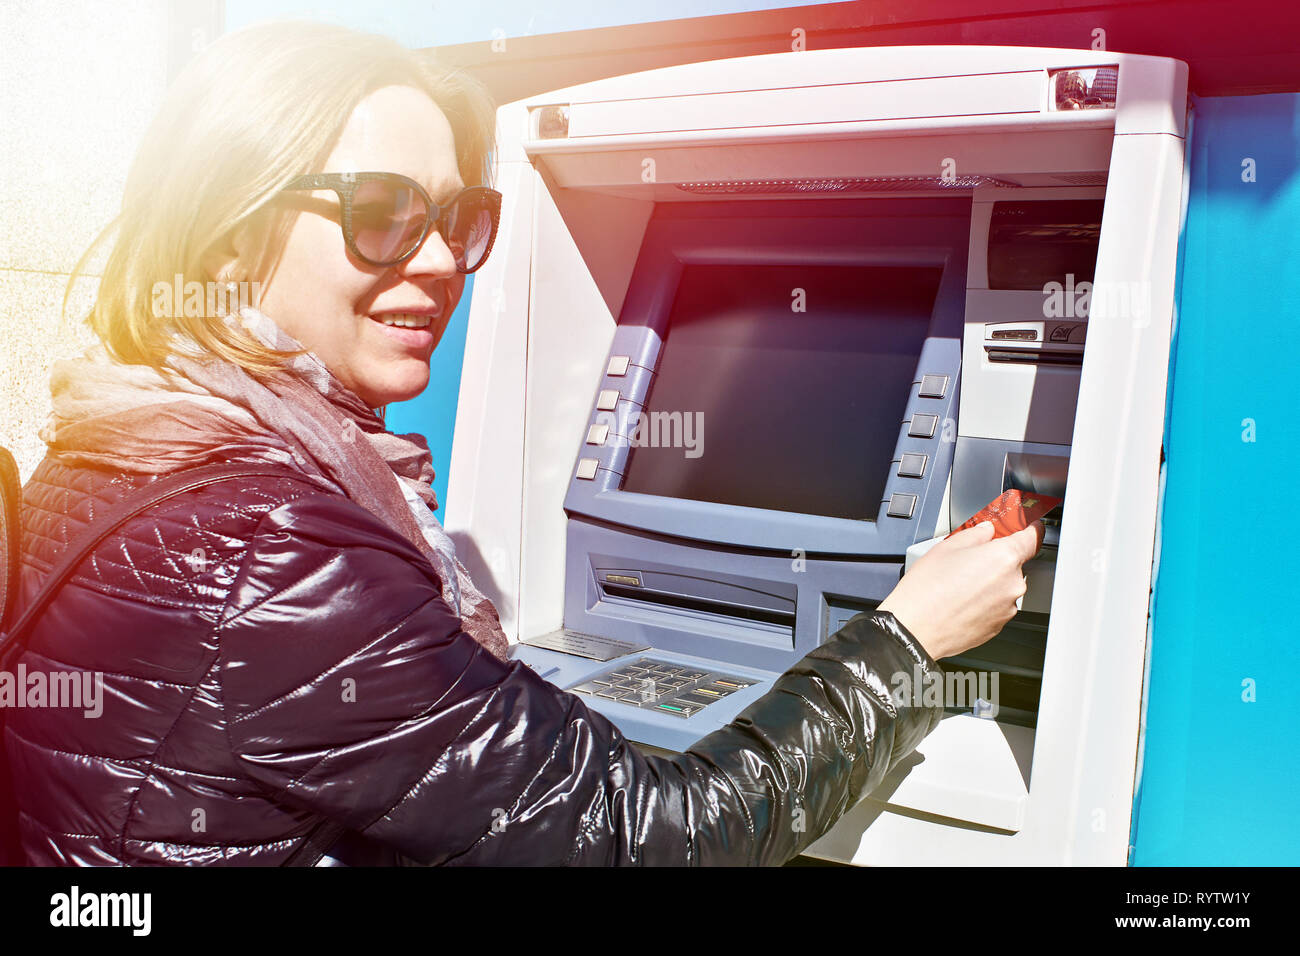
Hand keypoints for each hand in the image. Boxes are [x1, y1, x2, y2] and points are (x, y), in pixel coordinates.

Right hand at [878, 519, 1044, 661]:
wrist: (916, 627)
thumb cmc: (928, 589)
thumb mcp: (947, 547)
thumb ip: (975, 534)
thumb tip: (985, 531)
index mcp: (1004, 557)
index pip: (1033, 538)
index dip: (1031, 529)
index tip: (1028, 527)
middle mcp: (1012, 584)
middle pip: (1014, 564)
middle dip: (995, 561)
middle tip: (969, 562)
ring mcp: (1007, 607)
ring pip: (1003, 587)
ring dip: (988, 583)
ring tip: (959, 585)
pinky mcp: (998, 626)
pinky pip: (996, 606)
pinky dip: (983, 602)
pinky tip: (960, 601)